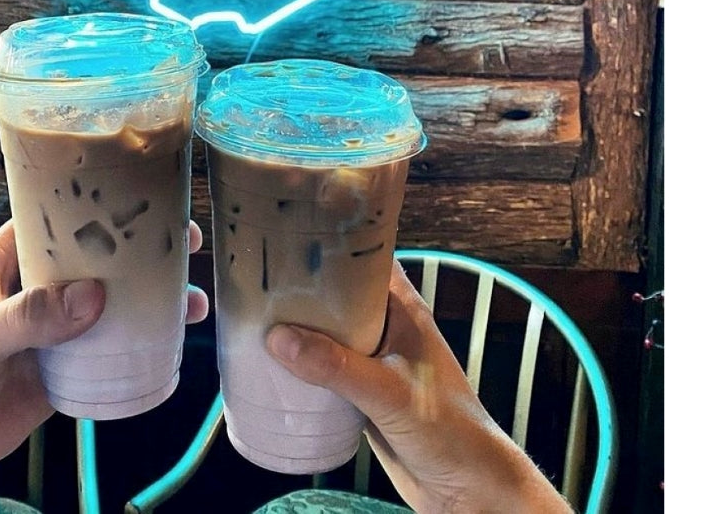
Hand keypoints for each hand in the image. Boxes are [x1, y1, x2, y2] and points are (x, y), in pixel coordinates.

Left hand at [0, 218, 208, 493]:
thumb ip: (28, 316)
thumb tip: (94, 296)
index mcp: (13, 259)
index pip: (64, 215)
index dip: (107, 203)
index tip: (153, 198)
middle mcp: (40, 286)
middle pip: (101, 257)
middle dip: (144, 250)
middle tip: (188, 244)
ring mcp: (55, 328)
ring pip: (113, 303)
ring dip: (151, 299)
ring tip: (192, 299)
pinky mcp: (64, 370)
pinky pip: (110, 352)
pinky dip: (141, 345)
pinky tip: (171, 344)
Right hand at [265, 261, 570, 513]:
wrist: (466, 490)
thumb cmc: (447, 429)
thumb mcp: (389, 392)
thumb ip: (337, 366)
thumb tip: (277, 338)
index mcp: (403, 308)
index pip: (365, 256)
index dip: (332, 239)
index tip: (290, 230)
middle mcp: (386, 325)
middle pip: (338, 291)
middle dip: (303, 283)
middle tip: (257, 271)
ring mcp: (373, 358)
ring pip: (329, 329)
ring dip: (299, 324)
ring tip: (253, 309)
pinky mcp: (362, 390)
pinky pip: (325, 365)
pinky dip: (302, 360)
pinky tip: (270, 360)